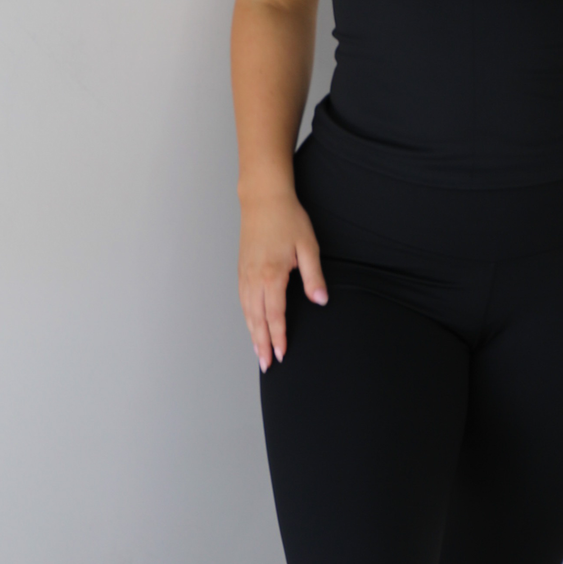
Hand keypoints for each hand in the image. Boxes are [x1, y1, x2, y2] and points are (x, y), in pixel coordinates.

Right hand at [238, 187, 326, 370]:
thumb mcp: (308, 246)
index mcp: (271, 275)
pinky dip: (246, 317)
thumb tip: (321, 300)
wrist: (263, 198)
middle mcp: (254, 278)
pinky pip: (242, 300)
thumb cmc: (288, 219)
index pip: (275, 315)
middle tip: (266, 364)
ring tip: (257, 352)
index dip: (278, 337)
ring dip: (252, 333)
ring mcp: (245, 274)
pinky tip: (250, 324)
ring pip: (246, 311)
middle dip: (261, 343)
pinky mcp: (241, 269)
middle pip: (256, 319)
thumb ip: (313, 276)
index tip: (282, 354)